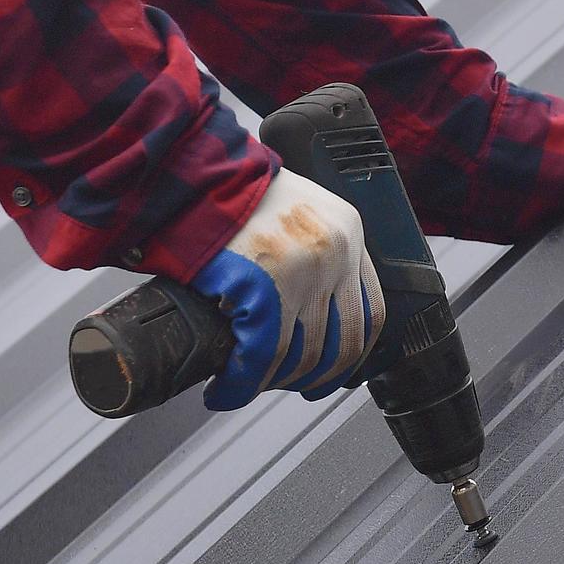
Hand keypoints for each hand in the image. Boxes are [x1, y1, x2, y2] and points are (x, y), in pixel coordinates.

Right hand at [190, 166, 387, 410]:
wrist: (193, 174)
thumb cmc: (234, 193)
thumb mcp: (300, 211)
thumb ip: (318, 252)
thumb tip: (314, 313)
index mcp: (348, 233)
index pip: (370, 311)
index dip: (352, 352)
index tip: (334, 370)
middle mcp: (335, 252)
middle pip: (342, 342)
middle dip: (316, 377)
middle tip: (293, 387)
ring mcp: (302, 272)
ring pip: (303, 356)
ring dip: (275, 383)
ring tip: (249, 384)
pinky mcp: (263, 288)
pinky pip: (260, 357)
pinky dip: (241, 384)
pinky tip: (226, 389)